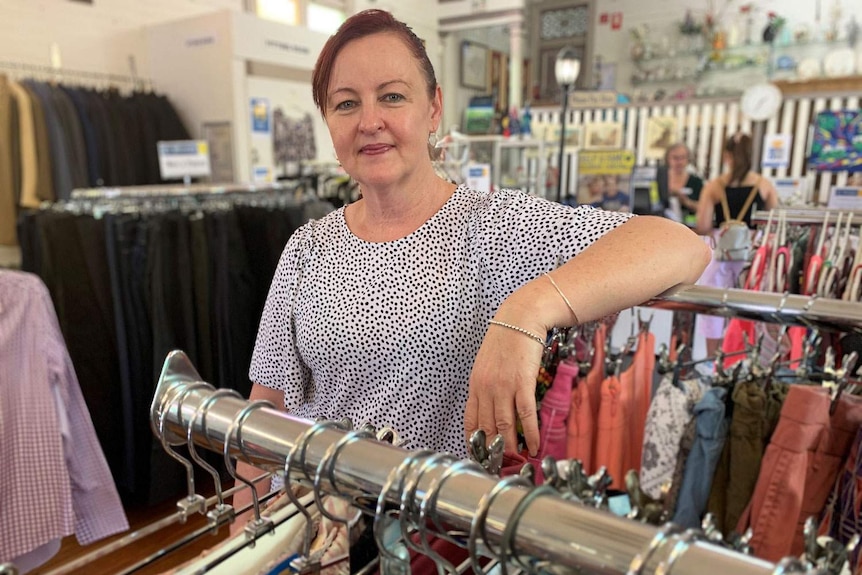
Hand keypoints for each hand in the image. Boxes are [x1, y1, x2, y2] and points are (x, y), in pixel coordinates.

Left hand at [465, 318, 543, 455]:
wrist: (520, 319)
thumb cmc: (505, 341)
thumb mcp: (486, 364)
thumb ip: (486, 385)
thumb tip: (492, 405)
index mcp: (475, 385)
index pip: (470, 420)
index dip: (474, 441)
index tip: (480, 455)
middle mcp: (486, 388)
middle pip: (487, 427)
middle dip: (493, 449)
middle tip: (500, 464)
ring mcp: (503, 387)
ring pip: (505, 425)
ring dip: (511, 446)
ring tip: (516, 460)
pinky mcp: (522, 383)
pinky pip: (525, 415)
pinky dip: (531, 433)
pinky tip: (535, 446)